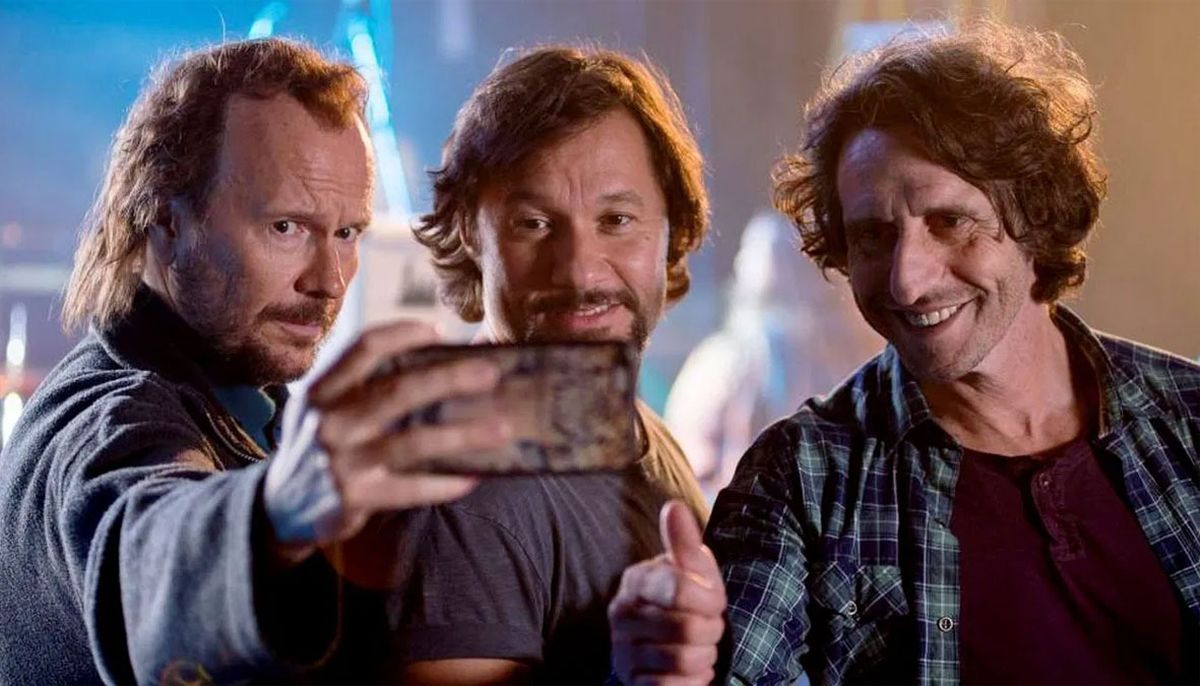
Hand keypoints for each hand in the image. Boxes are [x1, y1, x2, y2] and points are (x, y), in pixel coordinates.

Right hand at [263, 320, 509, 552]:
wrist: (279, 508)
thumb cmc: (321, 445)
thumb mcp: (325, 408)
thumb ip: (363, 385)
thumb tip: (441, 363)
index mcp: (321, 389)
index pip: (364, 347)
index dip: (403, 334)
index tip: (439, 332)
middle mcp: (327, 421)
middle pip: (399, 390)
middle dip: (450, 378)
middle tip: (490, 373)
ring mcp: (340, 461)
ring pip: (414, 441)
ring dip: (464, 434)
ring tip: (502, 428)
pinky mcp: (353, 498)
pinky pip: (411, 488)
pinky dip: (445, 482)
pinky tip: (473, 476)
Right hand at [609, 500, 726, 684]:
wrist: (672, 640)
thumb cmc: (687, 597)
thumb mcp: (693, 569)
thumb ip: (684, 543)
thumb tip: (673, 507)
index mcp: (637, 579)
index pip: (678, 588)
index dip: (709, 599)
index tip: (715, 600)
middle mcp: (621, 614)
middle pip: (687, 628)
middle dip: (711, 630)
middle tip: (709, 627)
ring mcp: (622, 651)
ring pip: (682, 660)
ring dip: (704, 657)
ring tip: (700, 648)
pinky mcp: (631, 682)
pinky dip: (693, 681)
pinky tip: (691, 670)